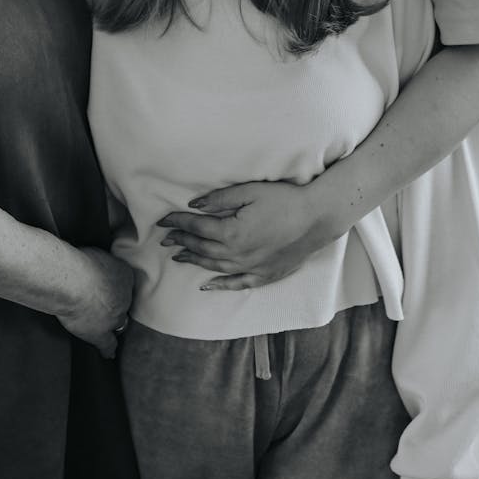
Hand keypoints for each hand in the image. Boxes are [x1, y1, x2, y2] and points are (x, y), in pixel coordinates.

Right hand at [56, 247, 133, 357]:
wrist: (73, 282)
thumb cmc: (79, 262)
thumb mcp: (94, 252)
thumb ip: (98, 261)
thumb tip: (91, 261)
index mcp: (124, 274)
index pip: (124, 282)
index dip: (116, 286)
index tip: (107, 285)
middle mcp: (124, 296)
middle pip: (124, 302)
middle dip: (117, 303)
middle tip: (104, 301)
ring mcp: (114, 316)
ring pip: (119, 322)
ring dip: (114, 322)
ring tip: (106, 323)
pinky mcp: (100, 333)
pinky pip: (108, 343)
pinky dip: (108, 348)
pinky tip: (108, 354)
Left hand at [157, 180, 338, 290]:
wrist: (316, 219)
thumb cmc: (284, 200)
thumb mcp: (249, 192)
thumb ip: (219, 199)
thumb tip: (194, 204)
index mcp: (230, 232)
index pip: (196, 227)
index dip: (177, 222)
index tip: (162, 220)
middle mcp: (236, 254)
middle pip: (201, 249)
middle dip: (181, 242)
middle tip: (165, 239)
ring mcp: (250, 268)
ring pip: (214, 267)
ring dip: (193, 261)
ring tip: (178, 257)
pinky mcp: (263, 275)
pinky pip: (236, 284)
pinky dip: (219, 285)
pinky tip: (206, 286)